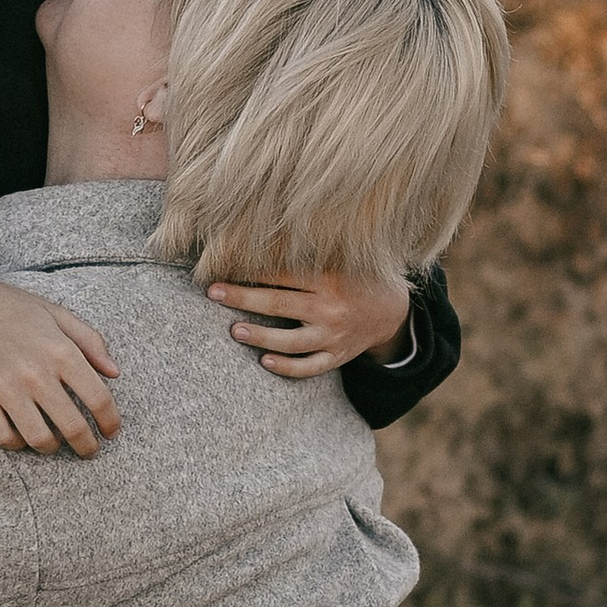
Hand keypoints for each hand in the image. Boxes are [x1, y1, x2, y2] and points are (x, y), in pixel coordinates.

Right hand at [0, 264, 121, 455]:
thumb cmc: (10, 307)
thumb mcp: (55, 314)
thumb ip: (90, 341)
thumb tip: (115, 373)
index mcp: (61, 350)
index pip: (99, 399)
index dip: (111, 423)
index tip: (111, 433)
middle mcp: (36, 373)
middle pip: (74, 427)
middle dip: (87, 446)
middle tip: (89, 451)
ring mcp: (6, 388)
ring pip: (40, 439)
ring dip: (52, 448)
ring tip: (55, 444)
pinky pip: (4, 437)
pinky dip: (17, 444)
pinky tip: (23, 437)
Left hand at [206, 264, 411, 378]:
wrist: (392, 310)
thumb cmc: (355, 278)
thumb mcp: (338, 260)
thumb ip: (307, 254)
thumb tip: (261, 238)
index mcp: (329, 277)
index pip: (283, 274)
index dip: (251, 270)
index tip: (223, 266)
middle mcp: (331, 307)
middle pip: (280, 304)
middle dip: (243, 297)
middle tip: (214, 292)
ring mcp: (334, 335)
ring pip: (292, 341)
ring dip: (261, 336)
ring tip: (235, 330)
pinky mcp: (337, 356)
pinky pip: (310, 367)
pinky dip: (288, 367)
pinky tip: (265, 361)